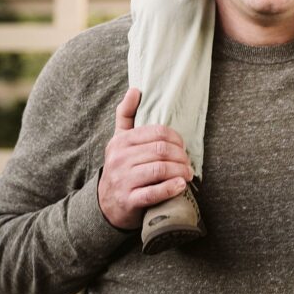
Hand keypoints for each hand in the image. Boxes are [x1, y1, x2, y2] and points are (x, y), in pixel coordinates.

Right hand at [97, 88, 192, 229]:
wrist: (105, 204)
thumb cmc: (120, 166)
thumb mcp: (119, 139)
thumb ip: (126, 114)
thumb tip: (135, 89)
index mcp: (122, 141)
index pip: (157, 133)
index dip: (176, 139)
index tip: (183, 147)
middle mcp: (120, 159)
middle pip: (161, 151)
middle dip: (180, 156)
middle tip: (188, 163)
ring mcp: (123, 180)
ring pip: (160, 170)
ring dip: (180, 171)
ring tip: (187, 174)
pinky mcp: (128, 201)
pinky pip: (154, 192)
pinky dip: (170, 188)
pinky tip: (180, 185)